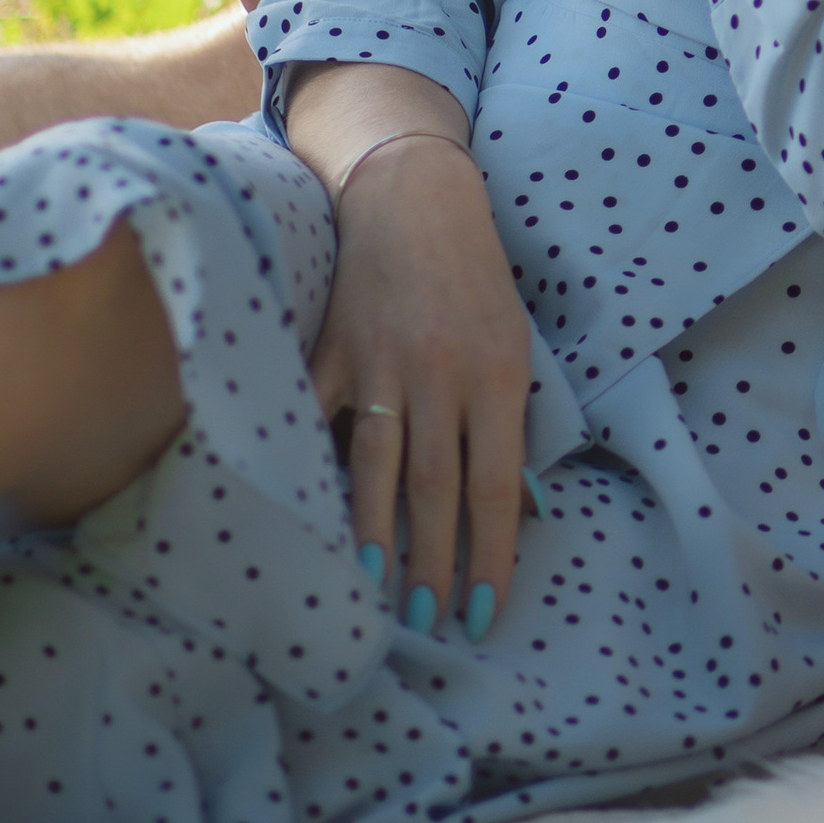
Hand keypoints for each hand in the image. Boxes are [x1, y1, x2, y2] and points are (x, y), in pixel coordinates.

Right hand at [309, 136, 533, 637]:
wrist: (416, 200)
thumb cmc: (476, 281)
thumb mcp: (513, 345)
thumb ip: (508, 418)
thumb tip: (515, 507)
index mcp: (497, 377)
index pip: (497, 484)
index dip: (491, 552)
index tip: (483, 611)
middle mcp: (441, 376)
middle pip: (436, 489)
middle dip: (434, 564)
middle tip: (429, 623)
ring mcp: (381, 364)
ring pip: (376, 468)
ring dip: (375, 537)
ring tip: (373, 593)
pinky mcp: (333, 351)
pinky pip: (318, 420)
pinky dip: (312, 470)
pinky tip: (308, 519)